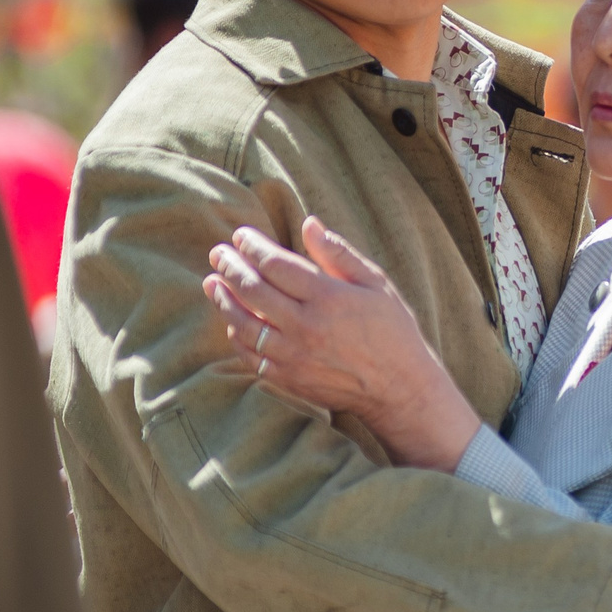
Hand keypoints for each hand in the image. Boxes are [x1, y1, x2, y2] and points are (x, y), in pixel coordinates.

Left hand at [204, 216, 482, 469]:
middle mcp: (305, 325)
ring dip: (223, 300)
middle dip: (230, 267)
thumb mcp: (375, 283)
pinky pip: (250, 355)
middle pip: (252, 290)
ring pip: (243, 323)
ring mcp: (293, 355)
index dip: (253, 246)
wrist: (399, 388)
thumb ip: (338, 253)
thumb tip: (308, 224)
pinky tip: (232, 321)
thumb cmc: (392, 330)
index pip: (275, 264)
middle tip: (218, 253)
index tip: (241, 235)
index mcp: (327, 296)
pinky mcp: (288, 378)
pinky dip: (236, 336)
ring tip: (212, 282)